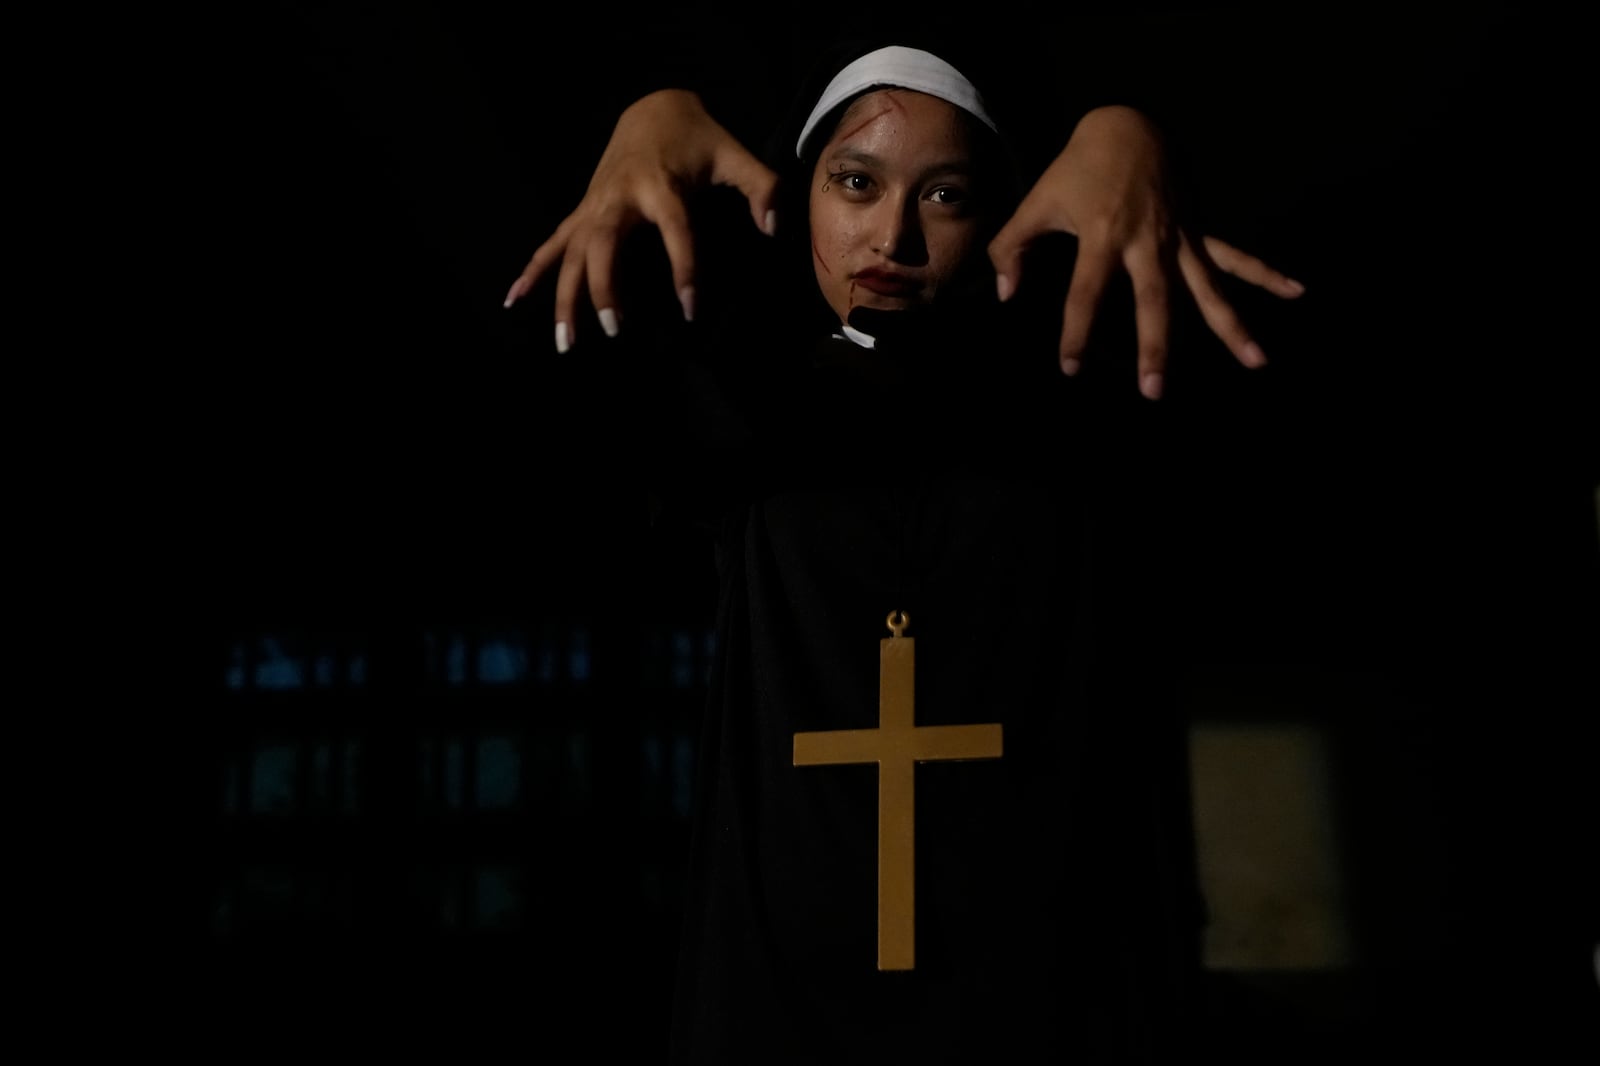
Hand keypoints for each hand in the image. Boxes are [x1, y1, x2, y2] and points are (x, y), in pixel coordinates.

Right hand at [503, 89, 780, 352]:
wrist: (651, 108)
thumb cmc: (696, 137)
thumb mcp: (734, 154)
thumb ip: (761, 188)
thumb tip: (774, 226)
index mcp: (661, 186)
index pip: (675, 232)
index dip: (683, 270)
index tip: (689, 309)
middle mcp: (621, 197)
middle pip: (605, 246)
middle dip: (604, 287)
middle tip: (612, 329)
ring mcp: (595, 205)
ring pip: (571, 253)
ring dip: (564, 296)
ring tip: (565, 341)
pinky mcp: (583, 211)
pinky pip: (552, 244)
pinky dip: (533, 271)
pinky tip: (514, 299)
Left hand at [987, 105, 1304, 399]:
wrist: (1127, 122)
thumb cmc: (1076, 168)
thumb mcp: (1037, 201)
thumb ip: (1012, 247)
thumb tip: (1005, 293)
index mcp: (1102, 235)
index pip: (1086, 294)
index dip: (1075, 332)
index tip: (1071, 368)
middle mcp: (1146, 240)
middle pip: (1154, 301)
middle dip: (1155, 347)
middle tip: (1155, 391)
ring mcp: (1178, 235)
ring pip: (1207, 287)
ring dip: (1231, 325)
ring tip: (1256, 361)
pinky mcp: (1198, 227)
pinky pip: (1234, 255)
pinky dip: (1265, 273)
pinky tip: (1296, 291)